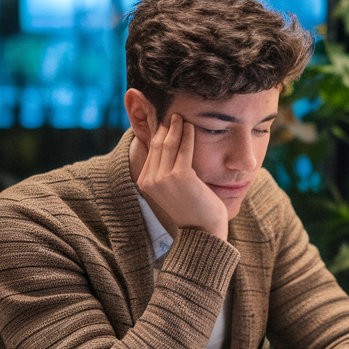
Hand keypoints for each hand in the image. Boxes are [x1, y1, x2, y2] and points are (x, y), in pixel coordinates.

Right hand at [137, 114, 228, 238]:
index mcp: (145, 183)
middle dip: (165, 127)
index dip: (158, 134)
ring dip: (175, 127)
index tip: (166, 123)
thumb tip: (172, 152)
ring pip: (168, 144)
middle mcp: (149, 180)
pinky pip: (183, 149)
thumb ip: (168, 173)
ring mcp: (162, 178)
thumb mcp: (174, 190)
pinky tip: (191, 126)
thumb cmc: (193, 211)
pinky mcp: (180, 176)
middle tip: (173, 114)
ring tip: (181, 117)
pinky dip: (187, 135)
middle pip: (157, 145)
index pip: (151, 151)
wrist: (203, 233)